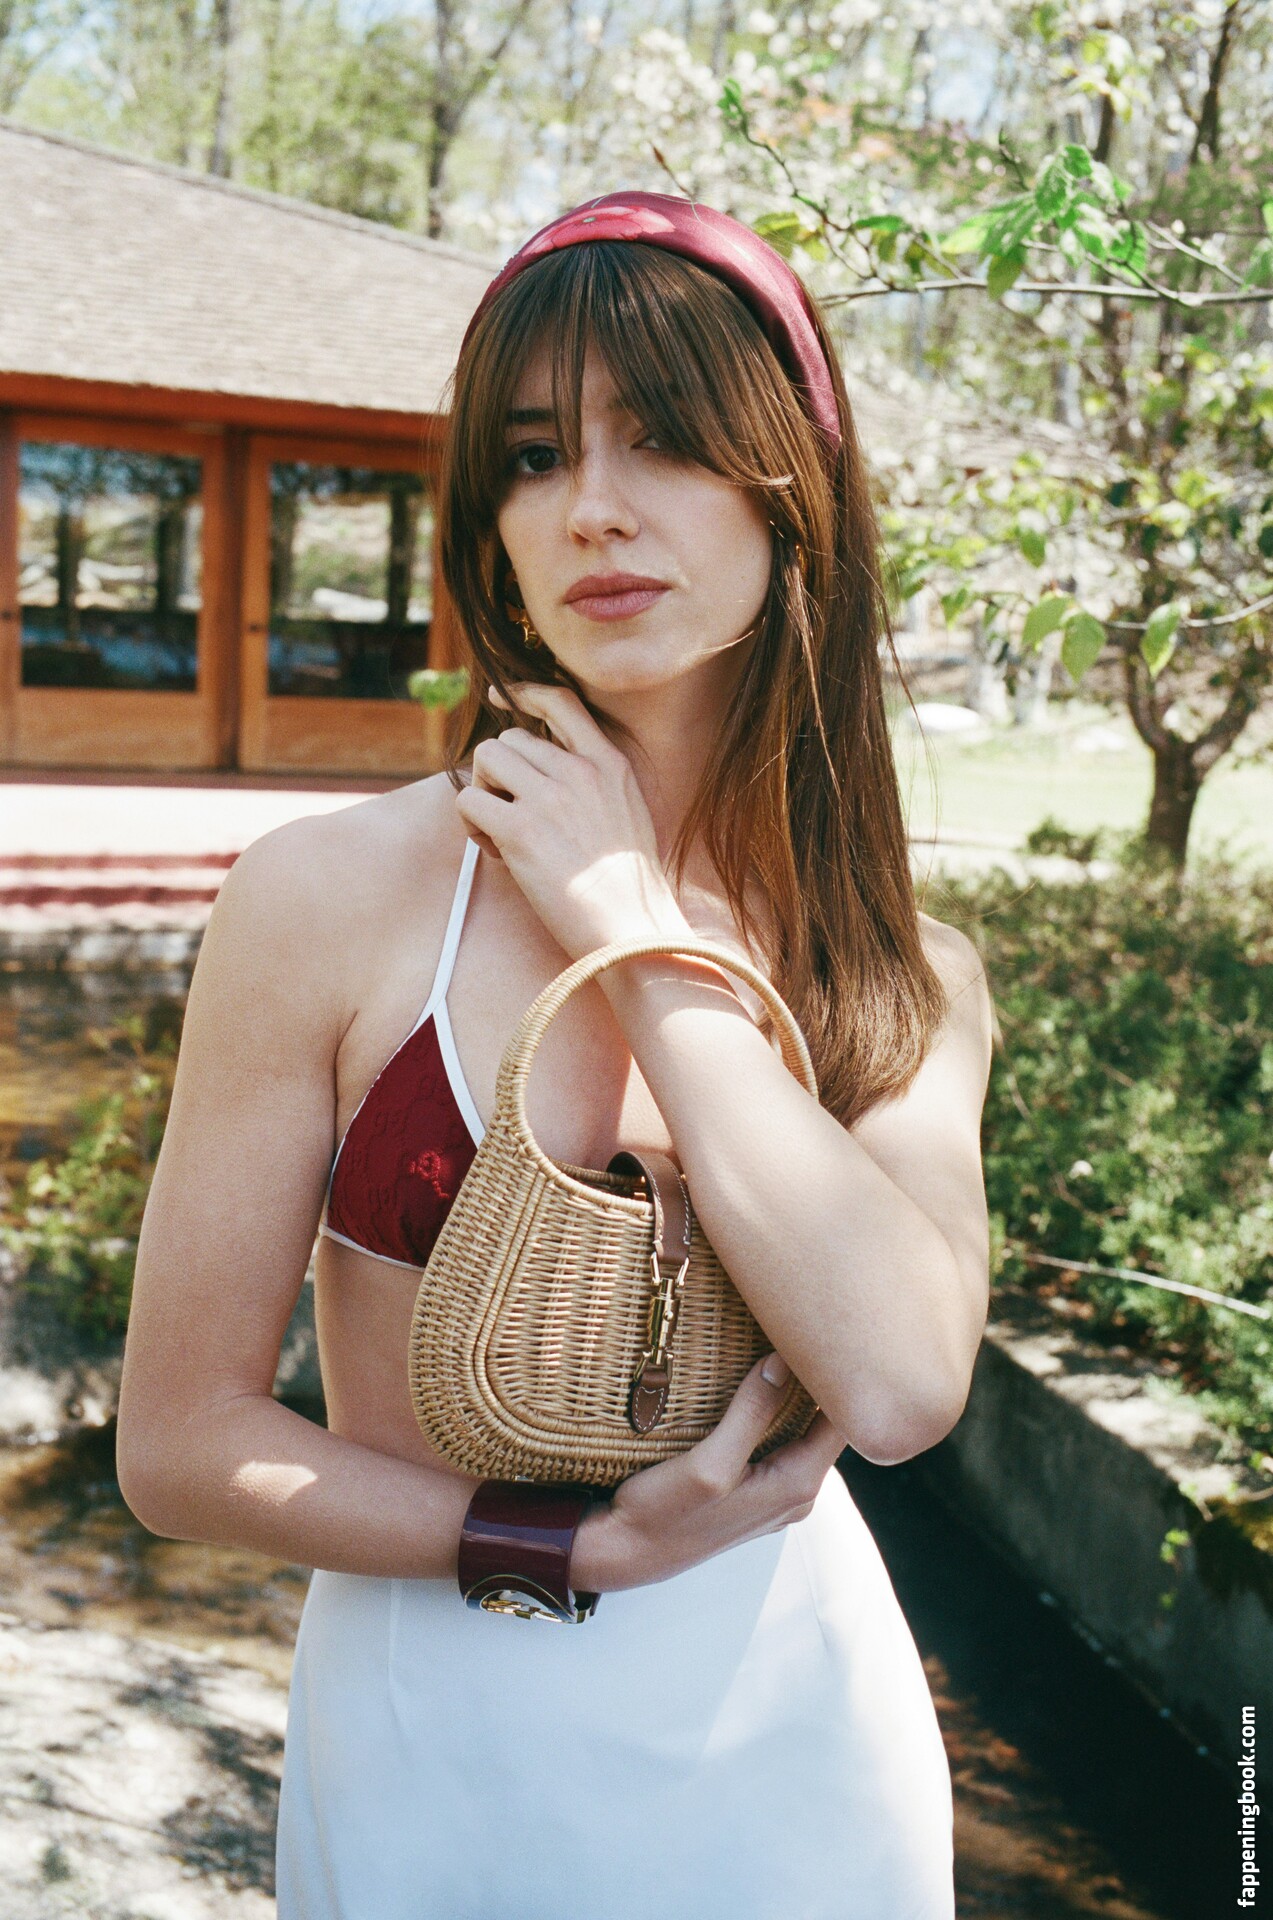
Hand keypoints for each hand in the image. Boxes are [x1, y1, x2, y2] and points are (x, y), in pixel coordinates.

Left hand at [455, 682, 688, 962]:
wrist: (632, 929)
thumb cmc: (630, 888)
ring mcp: (550, 797)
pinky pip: (468, 799)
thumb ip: (596, 785)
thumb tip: (544, 774)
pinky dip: (472, 825)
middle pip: (510, 739)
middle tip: (515, 819)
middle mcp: (579, 771)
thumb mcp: (630, 814)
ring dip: (484, 793)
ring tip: (504, 834)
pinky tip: (497, 852)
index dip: (523, 692)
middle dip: (502, 775)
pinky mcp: (520, 829)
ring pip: (485, 759)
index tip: (499, 695)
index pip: (561, 702)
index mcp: (610, 764)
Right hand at [569, 1355, 845, 1593]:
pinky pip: (779, 1442)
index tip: (828, 1337)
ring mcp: (774, 1494)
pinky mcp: (751, 1491)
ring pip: (803, 1432)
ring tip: (784, 1346)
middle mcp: (796, 1493)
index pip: (845, 1423)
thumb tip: (785, 1361)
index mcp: (797, 1485)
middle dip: (821, 1382)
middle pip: (828, 1426)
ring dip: (796, 1395)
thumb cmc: (663, 1514)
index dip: (843, 1380)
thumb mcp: (709, 1463)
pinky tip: (756, 1384)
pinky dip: (775, 1411)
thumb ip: (753, 1415)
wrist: (624, 1554)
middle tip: (807, 1331)